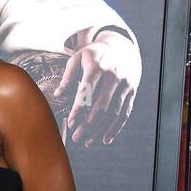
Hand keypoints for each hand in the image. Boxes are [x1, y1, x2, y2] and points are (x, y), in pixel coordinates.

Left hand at [56, 32, 140, 147]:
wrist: (122, 48)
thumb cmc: (94, 56)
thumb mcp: (78, 59)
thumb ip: (68, 77)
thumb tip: (58, 95)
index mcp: (97, 67)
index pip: (87, 92)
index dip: (78, 110)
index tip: (70, 124)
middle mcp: (113, 76)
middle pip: (101, 106)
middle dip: (88, 125)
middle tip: (76, 138)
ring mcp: (125, 85)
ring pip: (113, 113)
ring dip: (100, 130)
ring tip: (87, 142)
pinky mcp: (132, 92)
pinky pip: (125, 113)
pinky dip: (116, 128)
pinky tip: (105, 140)